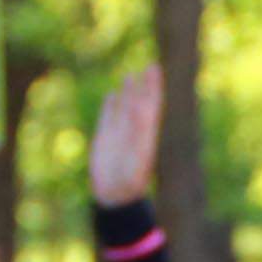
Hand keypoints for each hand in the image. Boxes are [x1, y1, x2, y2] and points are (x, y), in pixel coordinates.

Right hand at [90, 65, 163, 207]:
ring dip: (128, 92)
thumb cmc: (130, 180)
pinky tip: (112, 96)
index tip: (155, 69)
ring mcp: (120, 134)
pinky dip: (110, 106)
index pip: (152, 104)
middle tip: (152, 66)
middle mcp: (135, 131)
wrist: (115, 196)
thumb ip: (139, 131)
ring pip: (125, 107)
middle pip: (141, 102)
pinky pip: (108, 117)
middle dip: (146, 85)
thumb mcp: (137, 154)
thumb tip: (140, 105)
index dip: (154, 86)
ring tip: (130, 76)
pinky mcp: (105, 139)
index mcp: (146, 133)